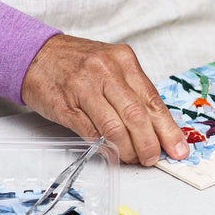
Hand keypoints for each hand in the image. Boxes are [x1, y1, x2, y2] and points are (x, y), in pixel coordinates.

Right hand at [20, 34, 188, 164]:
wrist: (36, 55)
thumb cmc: (78, 63)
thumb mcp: (111, 65)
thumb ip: (133, 91)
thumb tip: (158, 127)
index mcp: (123, 59)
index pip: (152, 99)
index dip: (168, 128)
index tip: (178, 147)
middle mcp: (106, 70)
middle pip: (137, 114)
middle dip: (150, 143)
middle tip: (154, 158)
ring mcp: (84, 87)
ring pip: (115, 126)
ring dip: (129, 149)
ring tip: (135, 159)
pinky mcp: (66, 105)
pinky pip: (91, 132)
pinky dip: (105, 148)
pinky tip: (113, 155)